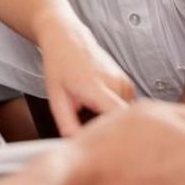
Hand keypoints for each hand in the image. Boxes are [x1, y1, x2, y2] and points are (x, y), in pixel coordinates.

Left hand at [36, 17, 134, 134]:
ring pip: (126, 115)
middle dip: (111, 132)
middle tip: (93, 136)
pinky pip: (126, 107)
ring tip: (93, 116)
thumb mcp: (56, 98)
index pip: (118, 115)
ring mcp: (124, 81)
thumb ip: (66, 124)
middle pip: (122, 121)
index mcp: (95, 86)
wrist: (67, 38)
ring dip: (113, 121)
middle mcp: (115, 83)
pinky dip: (116, 112)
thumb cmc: (60, 65)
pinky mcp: (128, 83)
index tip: (107, 145)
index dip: (116, 134)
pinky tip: (100, 108)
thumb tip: (78, 144)